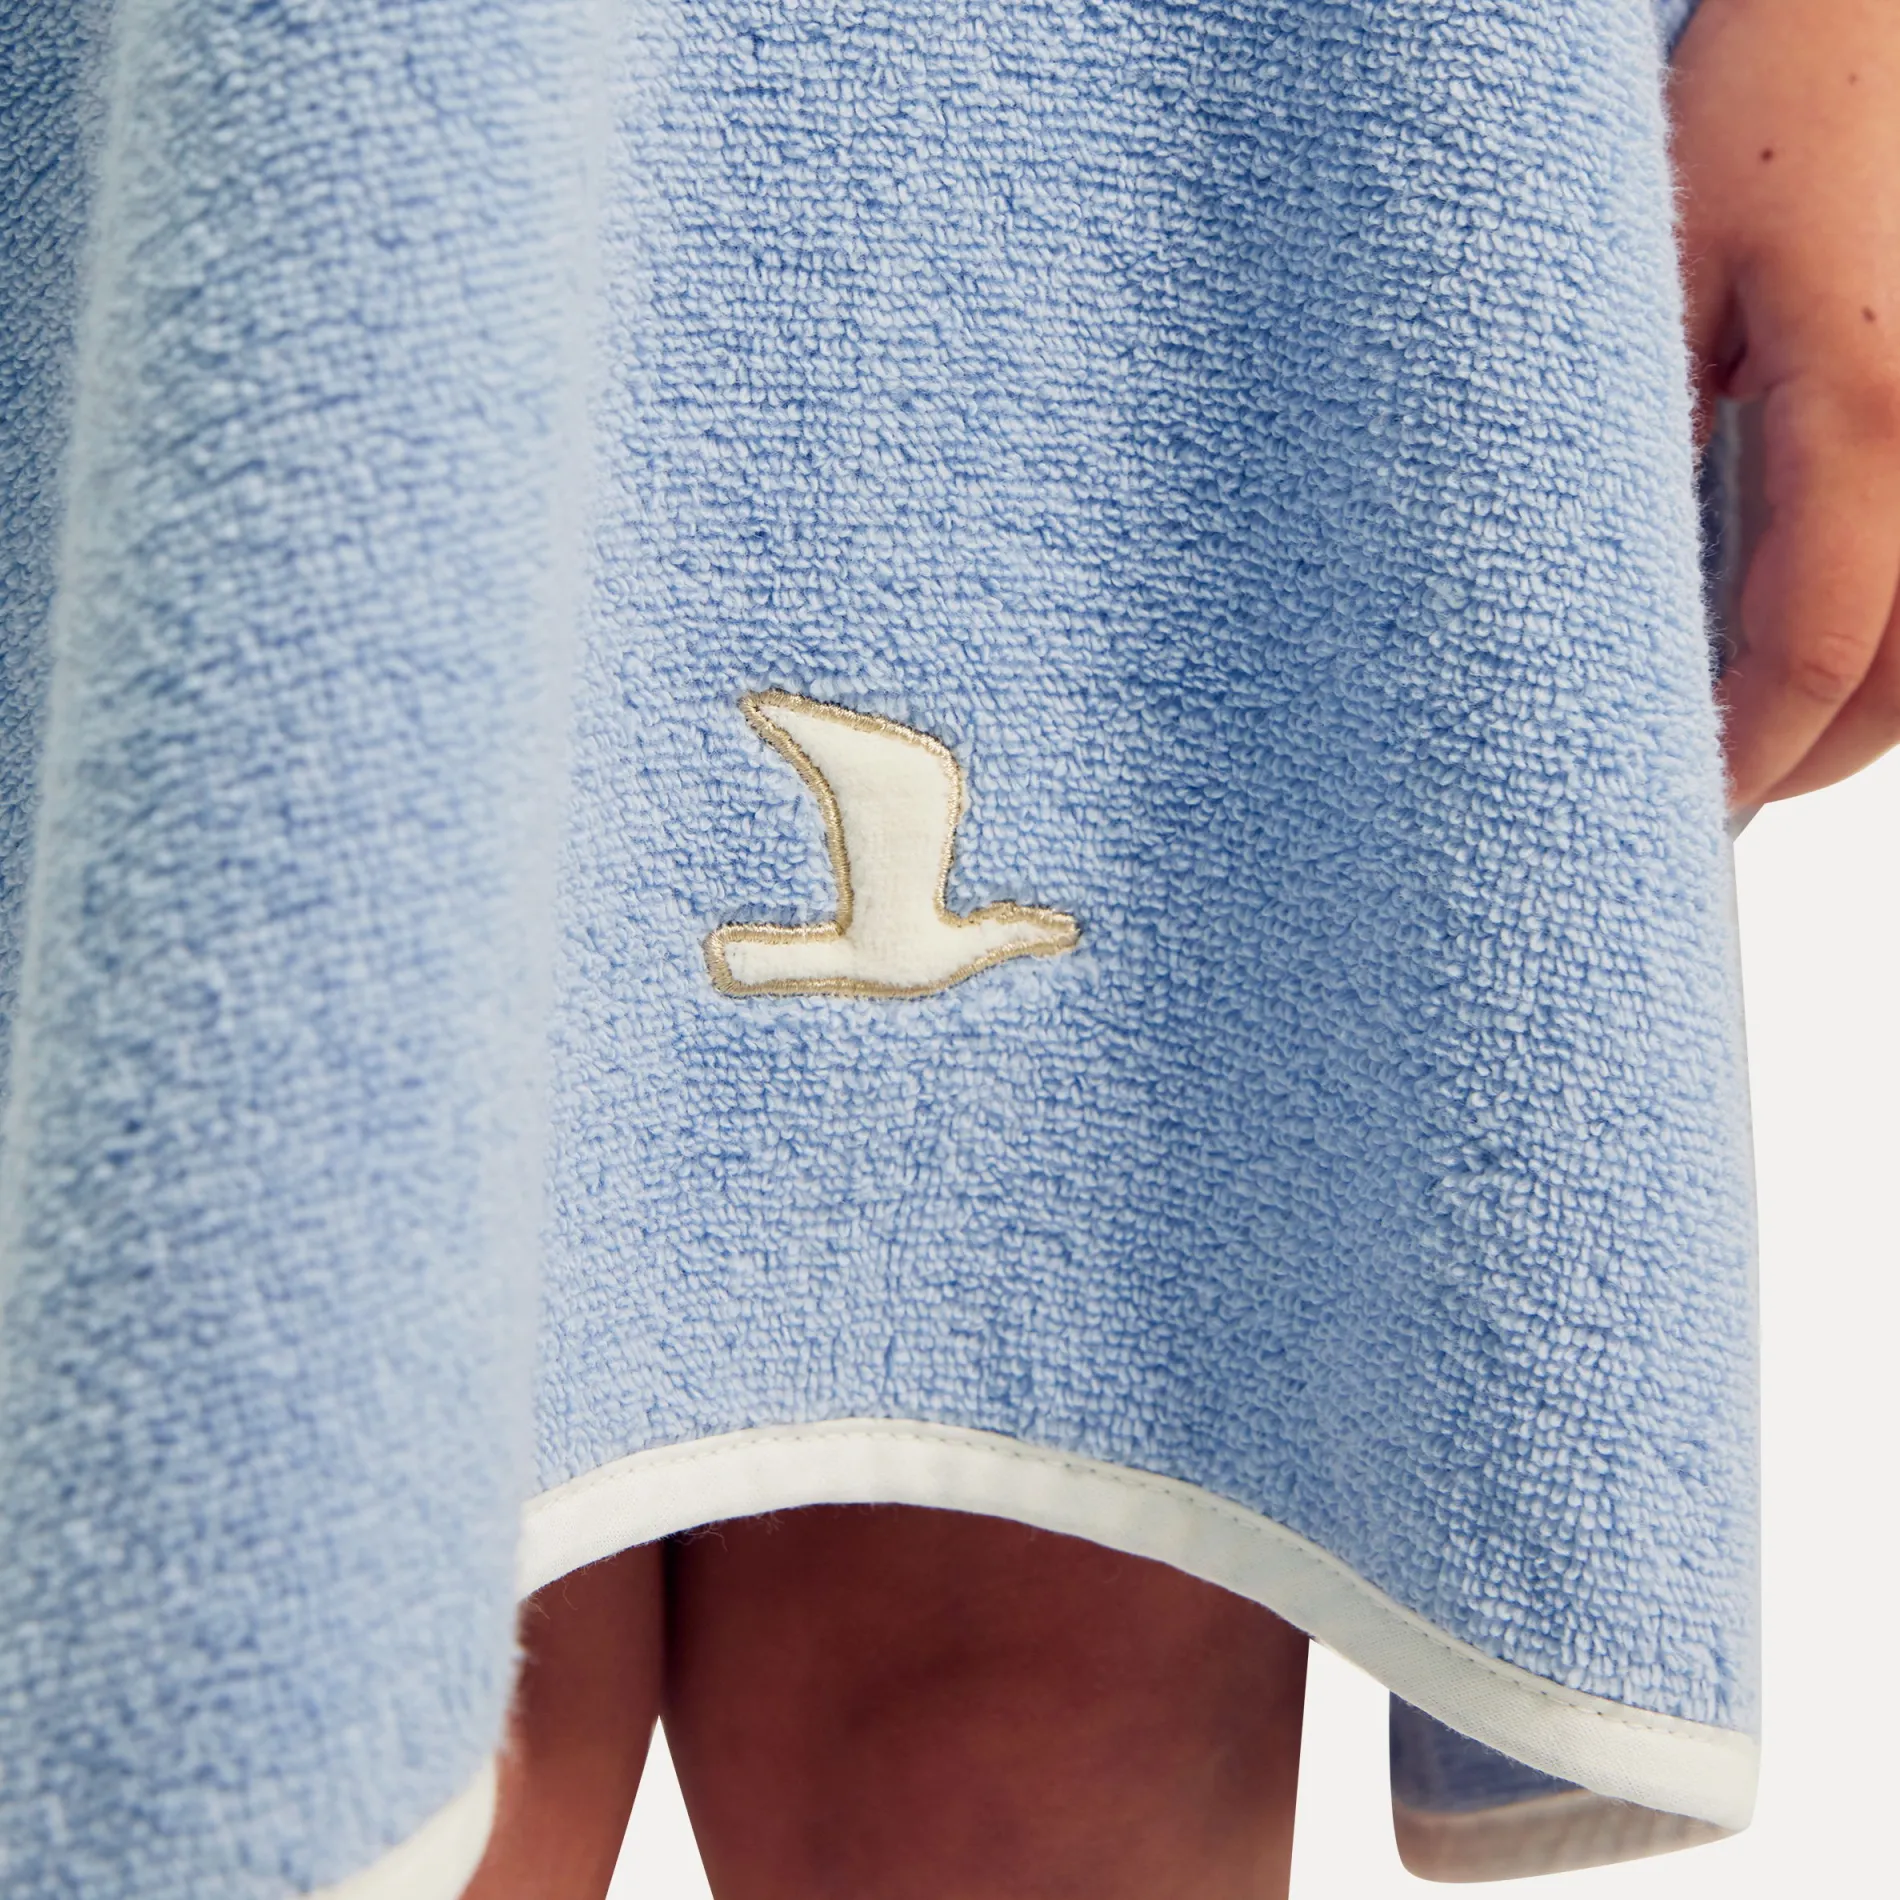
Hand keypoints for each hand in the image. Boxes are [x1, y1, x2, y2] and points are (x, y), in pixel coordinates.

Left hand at [1669, 0, 1899, 807]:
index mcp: (1869, 422)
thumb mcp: (1670, 268)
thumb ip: (1651, 432)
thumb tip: (1608, 580)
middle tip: (1701, 791)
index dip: (1741, 761)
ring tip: (1759, 733)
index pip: (1808, 663)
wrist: (1890, 4)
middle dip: (1801, 762)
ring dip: (1861, 715)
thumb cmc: (1788, 97)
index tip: (1667, 809)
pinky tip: (1833, 635)